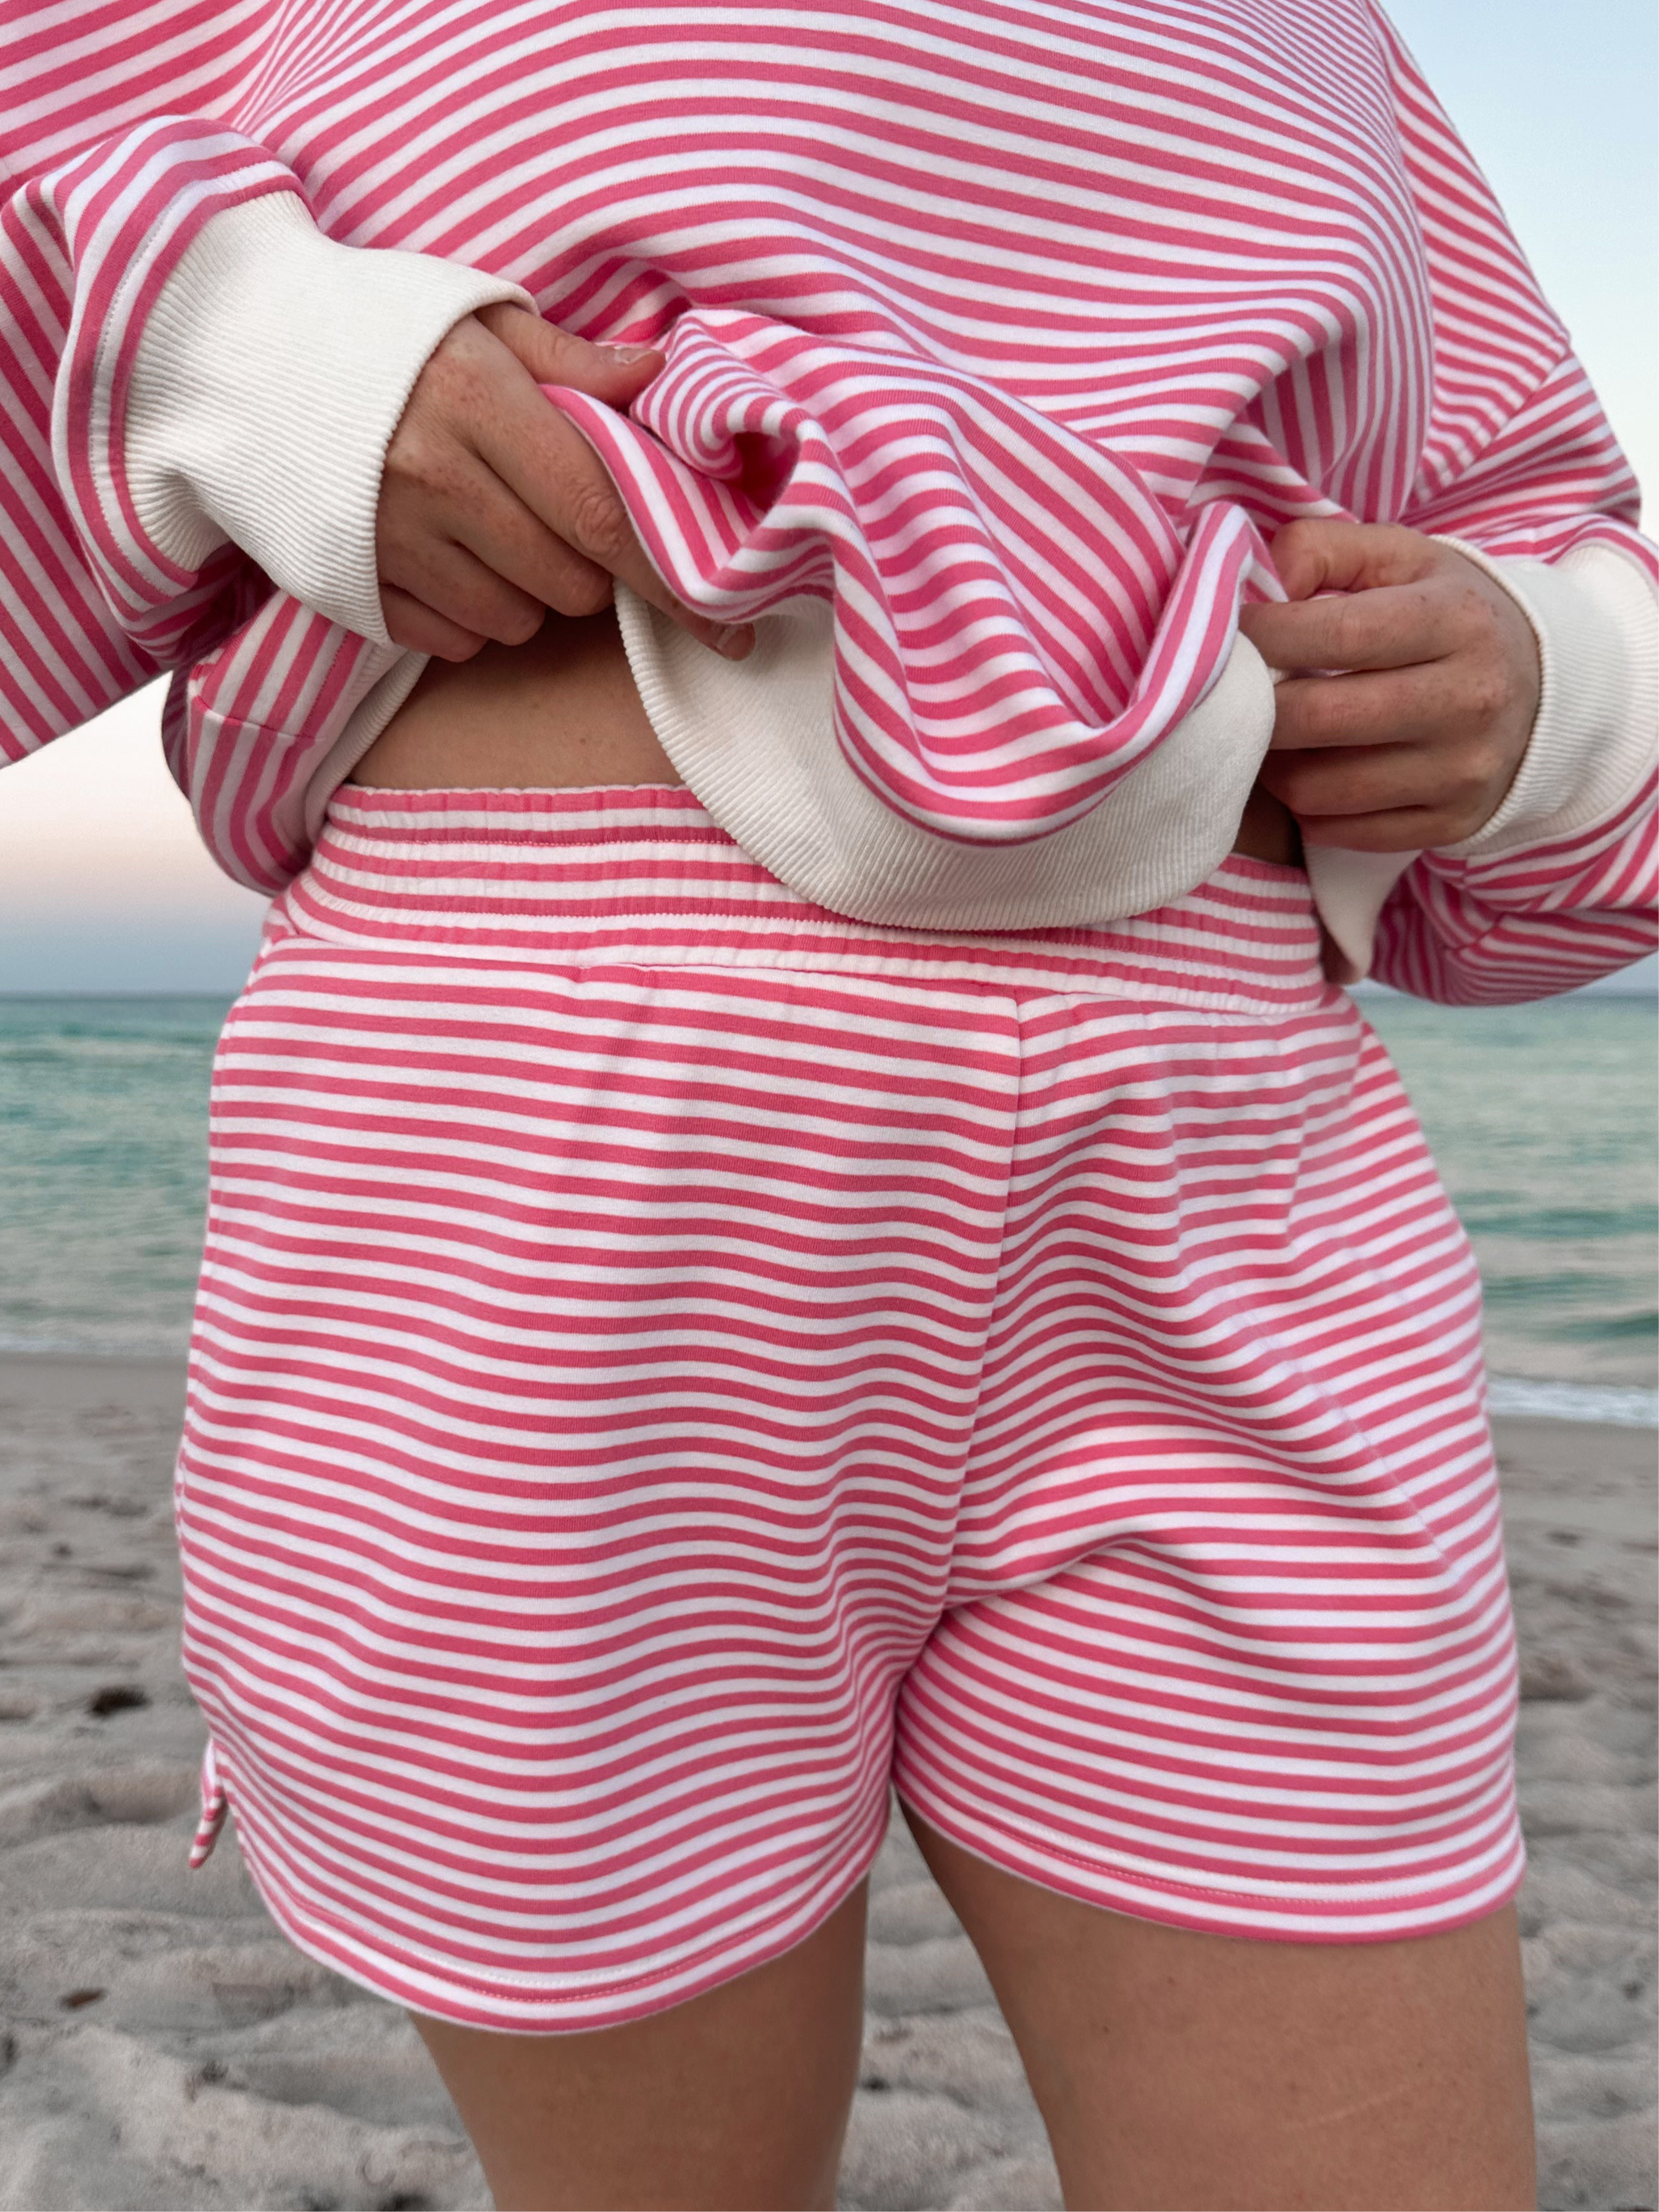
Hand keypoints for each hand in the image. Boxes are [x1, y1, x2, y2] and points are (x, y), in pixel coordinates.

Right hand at [376, 302, 752, 663]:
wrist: (231, 351)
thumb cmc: (372, 327)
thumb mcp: (474, 315)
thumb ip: (570, 361)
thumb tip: (659, 379)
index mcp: (475, 400)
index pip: (601, 513)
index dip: (670, 575)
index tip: (726, 622)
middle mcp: (431, 477)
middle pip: (569, 581)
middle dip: (590, 567)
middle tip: (559, 517)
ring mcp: (386, 540)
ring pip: (517, 619)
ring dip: (529, 591)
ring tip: (492, 529)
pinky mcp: (351, 587)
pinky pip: (455, 642)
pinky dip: (470, 617)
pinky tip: (445, 560)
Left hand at [1238, 521, 1539, 850]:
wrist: (1545, 687)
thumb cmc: (1446, 613)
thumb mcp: (1401, 557)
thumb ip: (1323, 549)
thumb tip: (1263, 584)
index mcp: (1456, 621)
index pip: (1340, 634)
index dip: (1268, 637)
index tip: (1232, 636)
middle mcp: (1470, 699)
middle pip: (1319, 719)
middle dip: (1258, 710)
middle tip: (1239, 697)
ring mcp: (1463, 770)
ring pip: (1318, 789)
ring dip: (1274, 765)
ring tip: (1276, 736)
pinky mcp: (1452, 822)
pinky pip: (1340, 832)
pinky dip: (1307, 808)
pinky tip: (1312, 771)